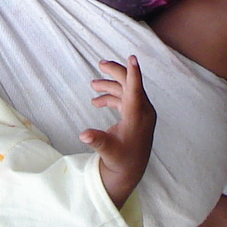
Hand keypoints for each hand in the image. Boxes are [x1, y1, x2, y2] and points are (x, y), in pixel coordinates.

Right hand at [82, 57, 153, 206]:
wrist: (130, 170)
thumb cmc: (120, 160)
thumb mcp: (106, 151)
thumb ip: (96, 140)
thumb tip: (84, 134)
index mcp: (137, 116)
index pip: (135, 90)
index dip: (133, 73)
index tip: (132, 57)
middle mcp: (142, 111)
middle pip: (130, 84)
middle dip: (115, 72)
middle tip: (100, 64)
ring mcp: (140, 113)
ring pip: (126, 91)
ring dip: (110, 86)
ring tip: (93, 85)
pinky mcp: (136, 116)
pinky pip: (124, 99)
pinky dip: (111, 97)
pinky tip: (96, 101)